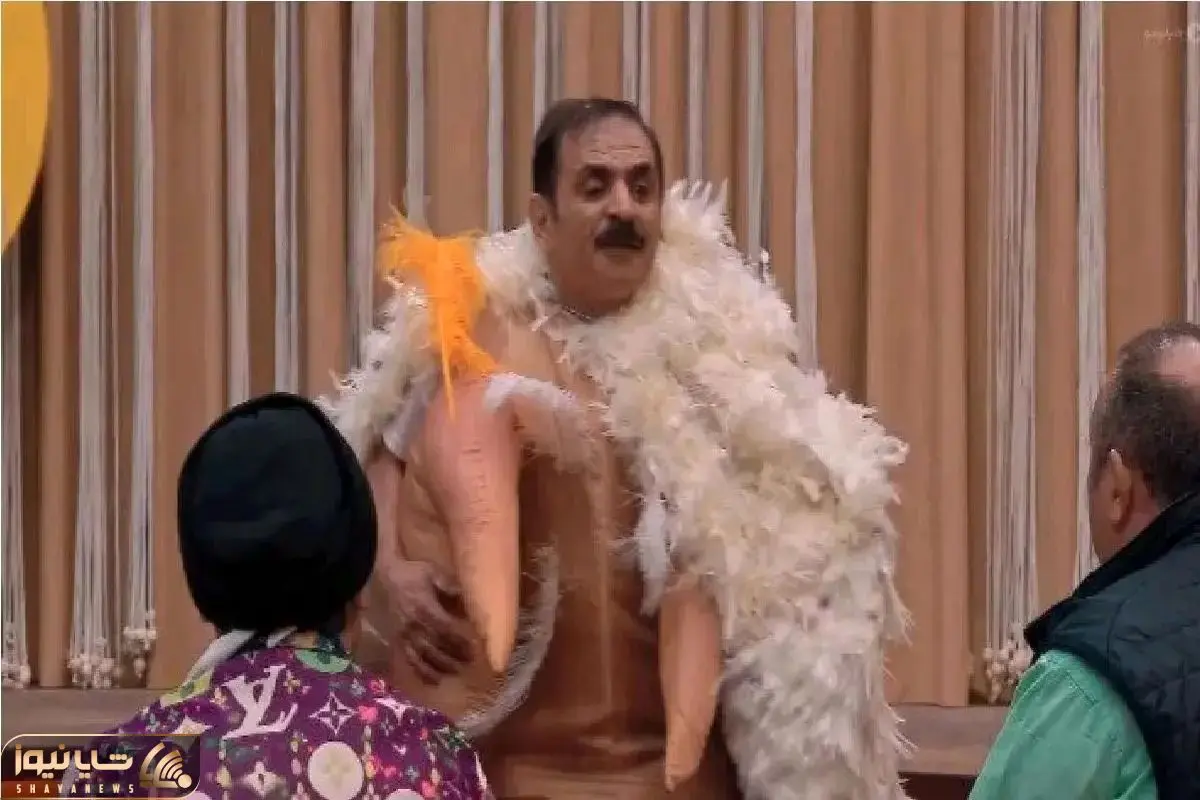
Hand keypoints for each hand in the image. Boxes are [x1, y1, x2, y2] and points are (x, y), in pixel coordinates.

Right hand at [381, 559, 473, 684]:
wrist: (385, 577)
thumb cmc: (412, 574)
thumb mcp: (433, 573)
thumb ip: (450, 586)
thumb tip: (468, 599)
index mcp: (424, 608)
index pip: (445, 627)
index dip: (459, 638)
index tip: (474, 645)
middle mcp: (414, 625)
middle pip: (436, 645)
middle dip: (454, 655)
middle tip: (470, 662)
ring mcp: (405, 634)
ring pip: (423, 656)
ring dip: (440, 666)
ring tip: (456, 673)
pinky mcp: (399, 640)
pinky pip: (410, 659)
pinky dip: (421, 672)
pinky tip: (433, 681)